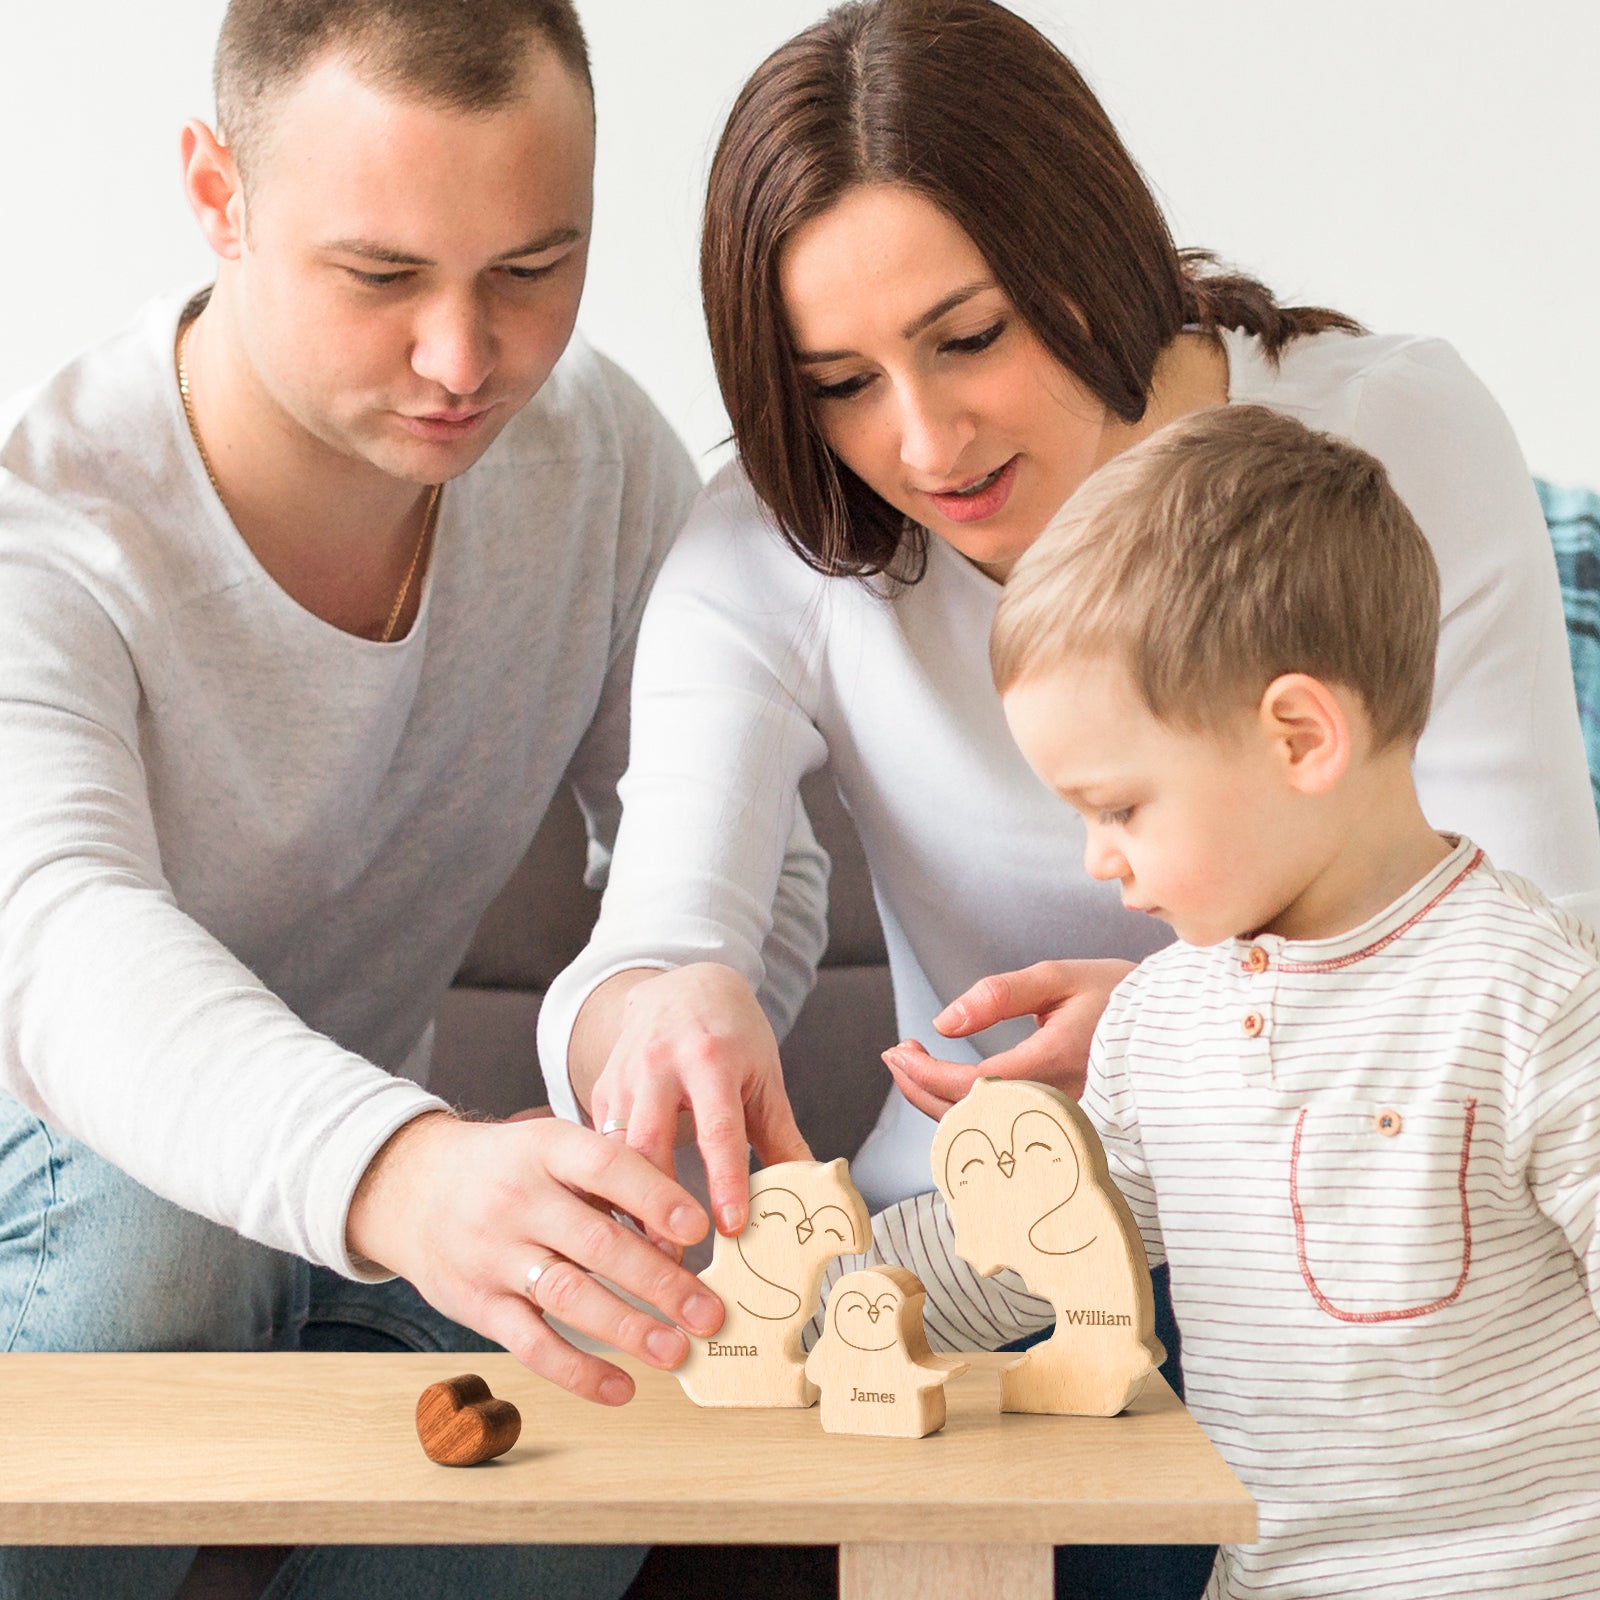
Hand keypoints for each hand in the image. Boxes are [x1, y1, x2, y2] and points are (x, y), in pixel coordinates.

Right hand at [346, 1111, 724, 1405]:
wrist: (413, 1187)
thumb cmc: (508, 1168)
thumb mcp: (551, 1145)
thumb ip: (610, 1175)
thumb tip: (684, 1227)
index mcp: (546, 1150)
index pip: (606, 1167)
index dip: (655, 1198)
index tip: (701, 1229)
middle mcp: (519, 1201)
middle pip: (597, 1244)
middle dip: (661, 1283)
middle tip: (709, 1312)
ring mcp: (495, 1255)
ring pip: (569, 1297)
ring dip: (629, 1330)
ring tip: (676, 1351)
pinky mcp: (479, 1305)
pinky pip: (532, 1345)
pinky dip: (579, 1371)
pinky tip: (621, 1388)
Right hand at [580, 963, 810, 1238]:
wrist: (682, 987)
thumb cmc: (731, 1035)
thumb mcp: (763, 1075)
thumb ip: (782, 1134)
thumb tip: (812, 1189)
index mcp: (710, 1058)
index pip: (719, 1128)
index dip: (726, 1180)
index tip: (733, 1228)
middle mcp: (659, 1065)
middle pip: (650, 1143)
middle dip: (658, 1203)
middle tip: (675, 1258)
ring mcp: (623, 1078)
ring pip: (616, 1151)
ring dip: (628, 1204)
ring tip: (647, 1252)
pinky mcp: (600, 1090)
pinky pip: (600, 1148)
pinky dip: (610, 1187)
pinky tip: (620, 1223)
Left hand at [881, 958, 1135, 1118]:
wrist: (1170, 1027)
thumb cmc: (1116, 995)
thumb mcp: (1057, 978)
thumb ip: (998, 996)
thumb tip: (943, 1023)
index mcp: (1053, 1063)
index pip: (971, 1086)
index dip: (925, 1073)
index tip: (898, 1048)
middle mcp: (1056, 1103)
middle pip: (969, 1117)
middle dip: (919, 1087)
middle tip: (895, 1054)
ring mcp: (1061, 1121)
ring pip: (984, 1130)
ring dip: (937, 1101)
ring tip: (912, 1064)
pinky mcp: (1061, 1126)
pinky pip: (1004, 1131)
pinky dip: (966, 1112)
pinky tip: (948, 1086)